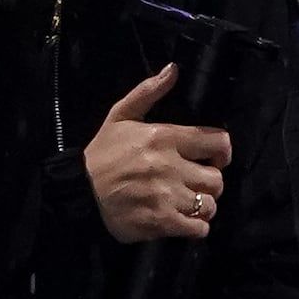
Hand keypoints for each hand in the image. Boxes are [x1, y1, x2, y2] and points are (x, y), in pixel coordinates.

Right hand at [83, 62, 231, 244]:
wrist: (77, 192)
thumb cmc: (102, 154)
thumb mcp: (120, 116)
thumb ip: (148, 92)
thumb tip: (173, 69)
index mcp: (164, 137)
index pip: (219, 142)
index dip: (222, 152)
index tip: (213, 159)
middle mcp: (169, 166)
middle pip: (217, 179)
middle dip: (208, 183)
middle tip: (193, 184)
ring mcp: (166, 196)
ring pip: (210, 205)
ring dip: (202, 207)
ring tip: (185, 203)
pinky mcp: (161, 221)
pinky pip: (198, 229)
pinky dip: (195, 228)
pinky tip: (182, 220)